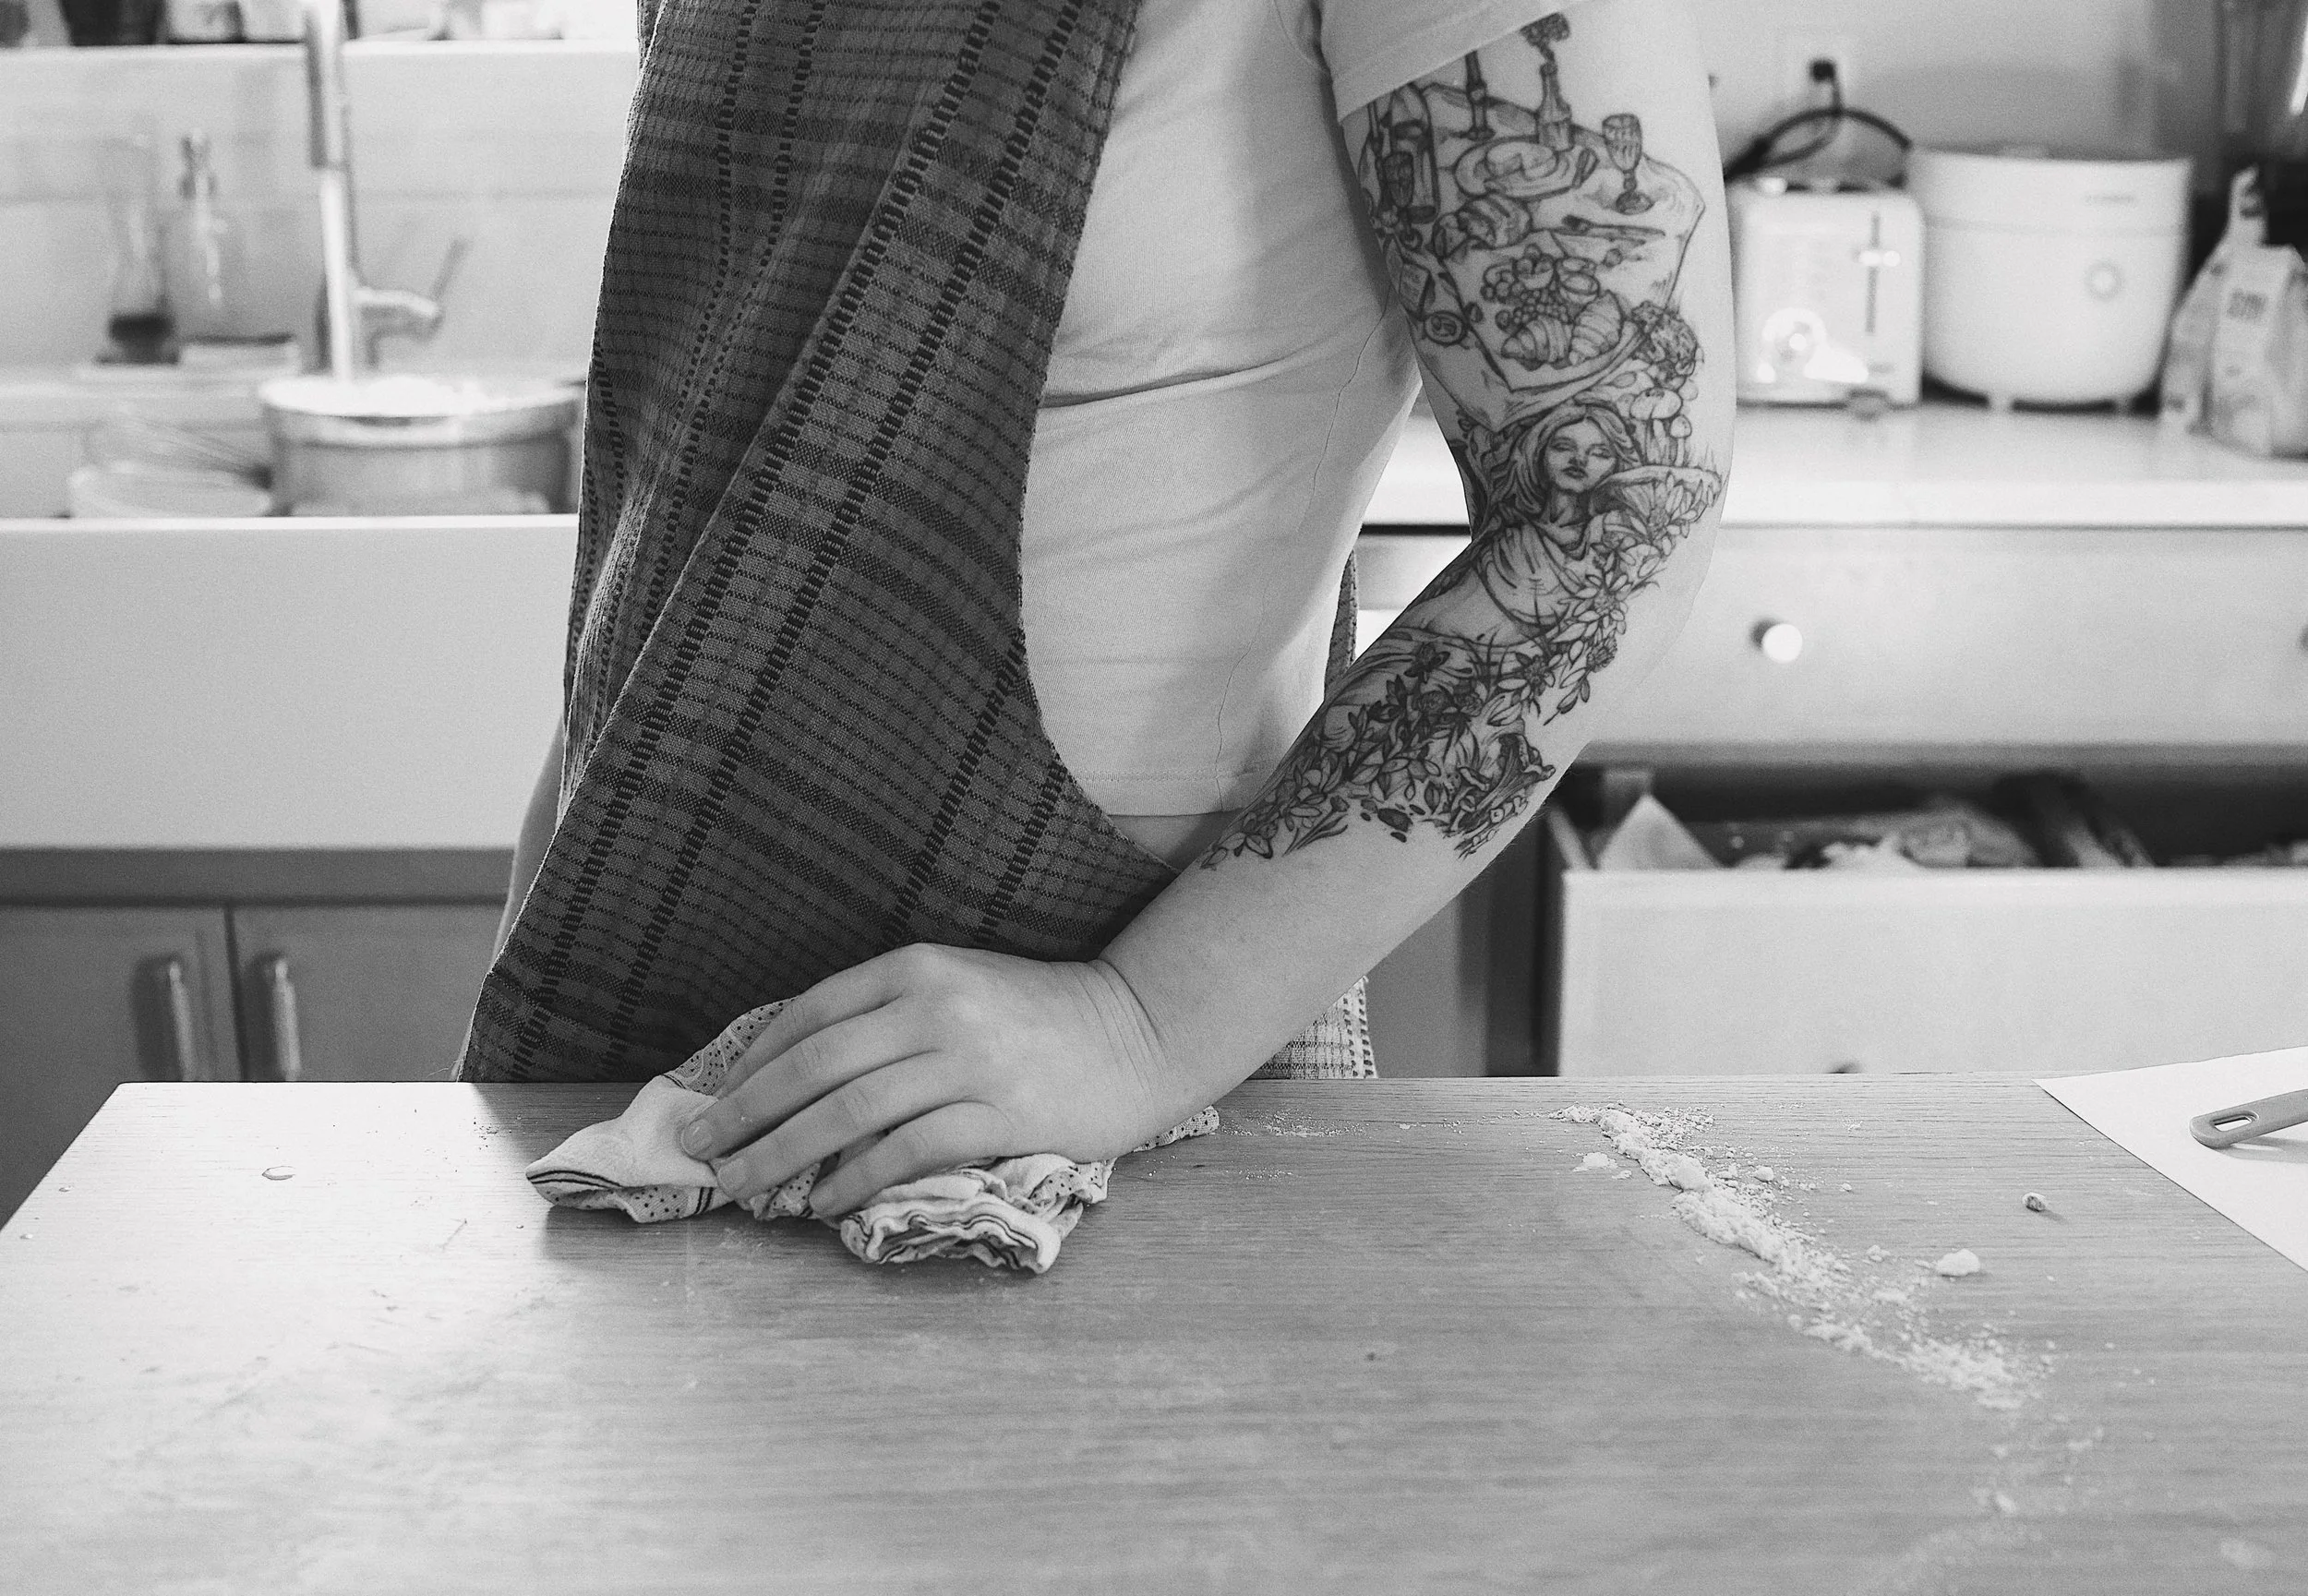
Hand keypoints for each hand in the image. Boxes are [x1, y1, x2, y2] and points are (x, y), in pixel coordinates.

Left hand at [675, 945, 1183, 1216]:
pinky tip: (822, 1201)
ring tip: (742, 1185)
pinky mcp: (1001, 1112)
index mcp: (916, 966)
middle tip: (699, 1152)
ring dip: (782, 1153)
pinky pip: (906, 1149)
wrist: (1137, 1032)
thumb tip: (796, 1076)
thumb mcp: (958, 987)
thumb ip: (887, 1017)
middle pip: (815, 1066)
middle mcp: (935, 1006)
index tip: (712, 1102)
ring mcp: (969, 1060)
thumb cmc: (1039, 1015)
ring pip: (848, 1111)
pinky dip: (854, 1178)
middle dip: (744, 1113)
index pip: (809, 1014)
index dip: (750, 1062)